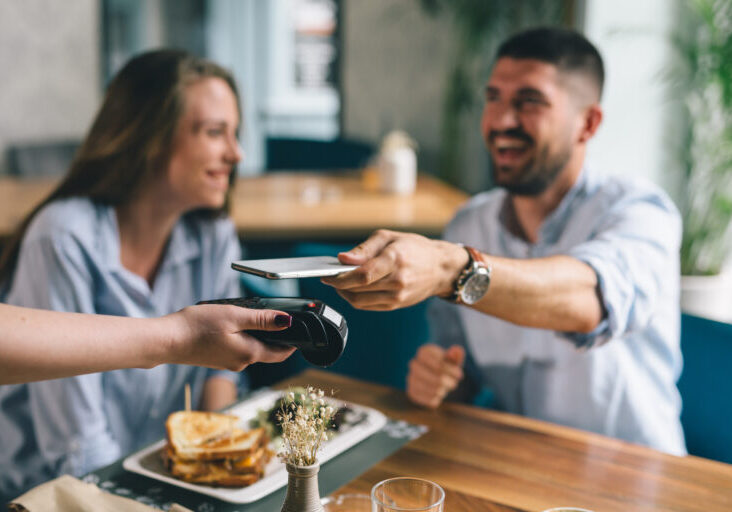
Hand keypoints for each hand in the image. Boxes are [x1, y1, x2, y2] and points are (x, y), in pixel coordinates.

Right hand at [167, 304, 295, 370]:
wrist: (166, 341)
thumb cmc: (197, 327)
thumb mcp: (233, 316)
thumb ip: (262, 320)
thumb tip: (287, 322)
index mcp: (249, 354)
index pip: (281, 353)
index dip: (294, 342)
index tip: (301, 329)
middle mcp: (241, 363)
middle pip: (268, 352)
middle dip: (277, 338)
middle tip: (281, 318)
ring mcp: (228, 364)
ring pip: (253, 350)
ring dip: (259, 337)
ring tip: (256, 317)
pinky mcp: (217, 360)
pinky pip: (239, 350)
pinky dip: (243, 339)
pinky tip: (234, 326)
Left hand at [320, 229, 467, 310]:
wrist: (440, 268)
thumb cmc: (414, 248)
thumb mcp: (389, 237)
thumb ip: (364, 249)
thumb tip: (342, 259)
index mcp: (395, 260)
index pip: (362, 275)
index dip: (340, 277)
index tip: (326, 274)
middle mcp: (397, 281)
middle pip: (358, 289)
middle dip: (338, 284)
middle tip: (329, 276)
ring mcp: (397, 296)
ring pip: (360, 301)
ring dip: (344, 293)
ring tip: (339, 282)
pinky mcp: (396, 305)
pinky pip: (367, 306)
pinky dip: (355, 298)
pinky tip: (352, 289)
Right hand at [406, 344, 464, 408]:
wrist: (434, 376)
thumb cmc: (445, 366)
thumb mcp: (452, 360)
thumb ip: (456, 355)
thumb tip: (457, 350)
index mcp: (424, 352)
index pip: (439, 364)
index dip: (451, 371)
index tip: (460, 375)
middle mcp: (414, 364)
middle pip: (433, 377)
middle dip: (447, 382)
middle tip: (454, 384)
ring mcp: (411, 378)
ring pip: (429, 388)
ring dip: (442, 390)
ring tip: (446, 389)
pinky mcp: (411, 391)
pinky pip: (426, 399)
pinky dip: (435, 398)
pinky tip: (439, 395)